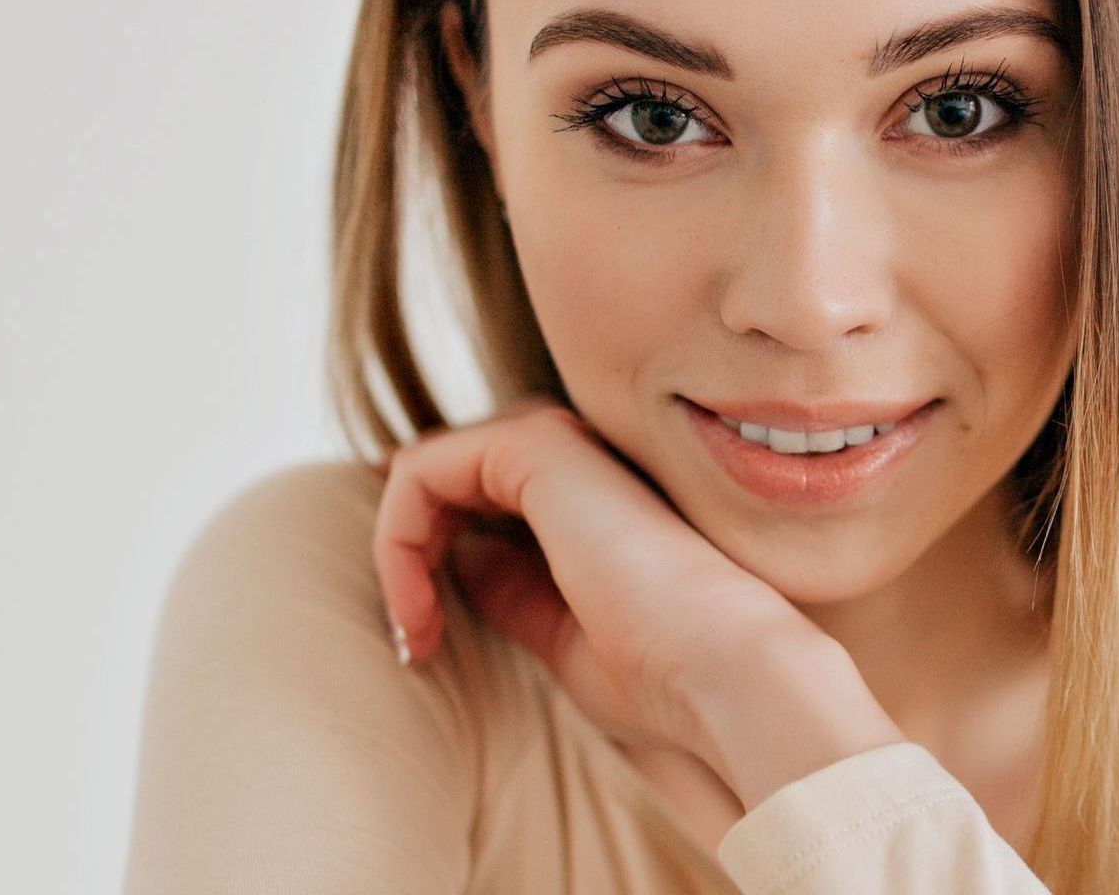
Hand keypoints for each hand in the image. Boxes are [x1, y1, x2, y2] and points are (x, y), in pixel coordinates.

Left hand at [370, 397, 827, 758]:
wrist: (721, 669)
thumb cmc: (662, 674)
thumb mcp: (562, 638)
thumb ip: (514, 591)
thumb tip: (465, 561)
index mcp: (591, 498)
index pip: (478, 502)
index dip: (428, 569)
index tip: (427, 650)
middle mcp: (576, 459)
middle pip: (446, 481)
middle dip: (405, 558)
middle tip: (416, 641)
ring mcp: (559, 444)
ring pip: (427, 469)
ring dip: (398, 548)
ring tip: (416, 628)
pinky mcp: (537, 446)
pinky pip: (422, 468)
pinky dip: (397, 535)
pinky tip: (416, 602)